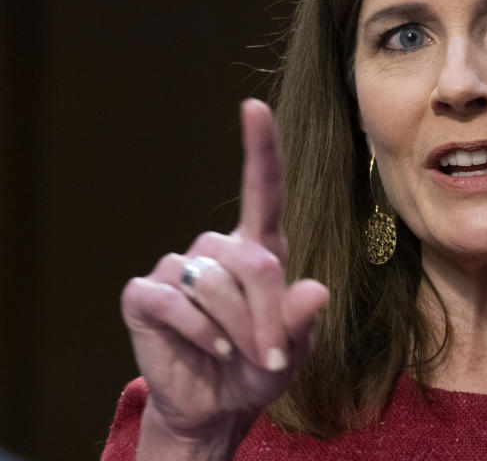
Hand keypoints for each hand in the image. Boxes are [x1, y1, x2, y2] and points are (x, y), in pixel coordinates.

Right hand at [120, 100, 328, 457]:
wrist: (214, 406)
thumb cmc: (258, 367)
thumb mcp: (293, 350)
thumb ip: (302, 321)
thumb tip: (316, 291)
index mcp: (259, 249)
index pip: (262, 190)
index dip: (259, 148)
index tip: (254, 107)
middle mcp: (218, 250)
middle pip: (251, 259)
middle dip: (267, 313)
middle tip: (271, 354)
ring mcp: (177, 268)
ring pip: (213, 282)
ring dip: (234, 327)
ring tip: (236, 352)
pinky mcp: (145, 295)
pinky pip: (173, 302)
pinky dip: (197, 332)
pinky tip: (206, 347)